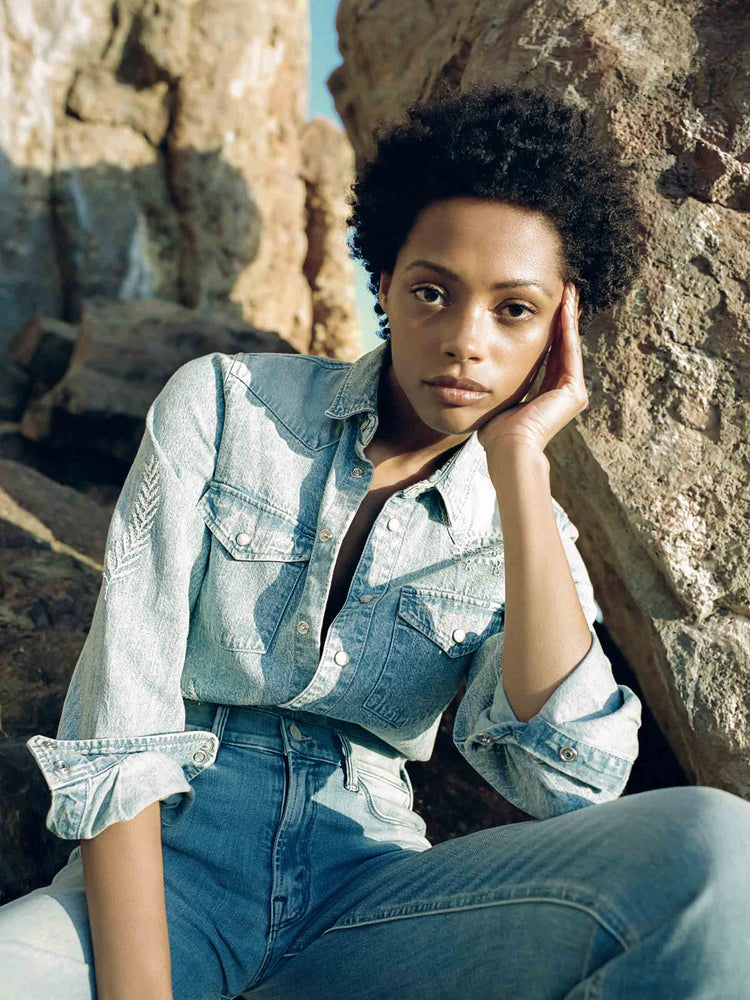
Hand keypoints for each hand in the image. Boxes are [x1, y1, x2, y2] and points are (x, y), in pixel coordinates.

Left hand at [476, 282, 587, 458]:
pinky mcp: (573, 392)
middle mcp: (563, 393)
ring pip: (569, 345)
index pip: (549, 355)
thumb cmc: (496, 433)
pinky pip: (569, 352)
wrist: (508, 449)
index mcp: (547, 396)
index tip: (547, 306)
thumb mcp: (498, 400)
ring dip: (568, 316)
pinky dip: (567, 328)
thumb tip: (481, 376)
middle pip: (562, 346)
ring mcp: (572, 392)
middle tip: (564, 289)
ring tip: (568, 290)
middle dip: (562, 318)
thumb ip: (499, 386)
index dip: (548, 330)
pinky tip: (566, 306)